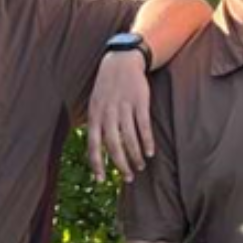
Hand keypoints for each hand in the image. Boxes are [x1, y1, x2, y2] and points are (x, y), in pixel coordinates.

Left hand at [86, 51, 153, 182]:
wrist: (122, 61)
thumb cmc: (107, 87)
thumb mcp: (95, 104)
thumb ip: (96, 125)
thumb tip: (94, 150)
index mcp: (95, 115)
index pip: (93, 145)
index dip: (97, 164)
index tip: (101, 180)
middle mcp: (108, 113)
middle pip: (114, 145)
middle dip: (120, 164)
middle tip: (128, 177)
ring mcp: (124, 107)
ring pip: (130, 138)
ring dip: (135, 155)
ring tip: (140, 166)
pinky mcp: (140, 102)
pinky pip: (143, 126)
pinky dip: (147, 141)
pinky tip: (150, 152)